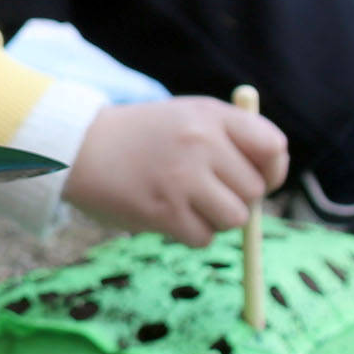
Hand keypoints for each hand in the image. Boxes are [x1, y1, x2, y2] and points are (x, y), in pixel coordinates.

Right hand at [63, 96, 287, 245]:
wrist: (79, 148)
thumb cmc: (143, 137)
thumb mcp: (188, 116)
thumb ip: (232, 139)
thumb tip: (269, 183)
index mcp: (212, 115)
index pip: (273, 147)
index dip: (273, 171)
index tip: (260, 179)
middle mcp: (201, 143)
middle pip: (255, 191)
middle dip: (238, 198)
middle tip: (209, 192)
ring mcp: (182, 177)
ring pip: (235, 219)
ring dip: (217, 220)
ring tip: (188, 203)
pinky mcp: (163, 211)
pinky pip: (204, 238)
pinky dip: (191, 233)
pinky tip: (168, 214)